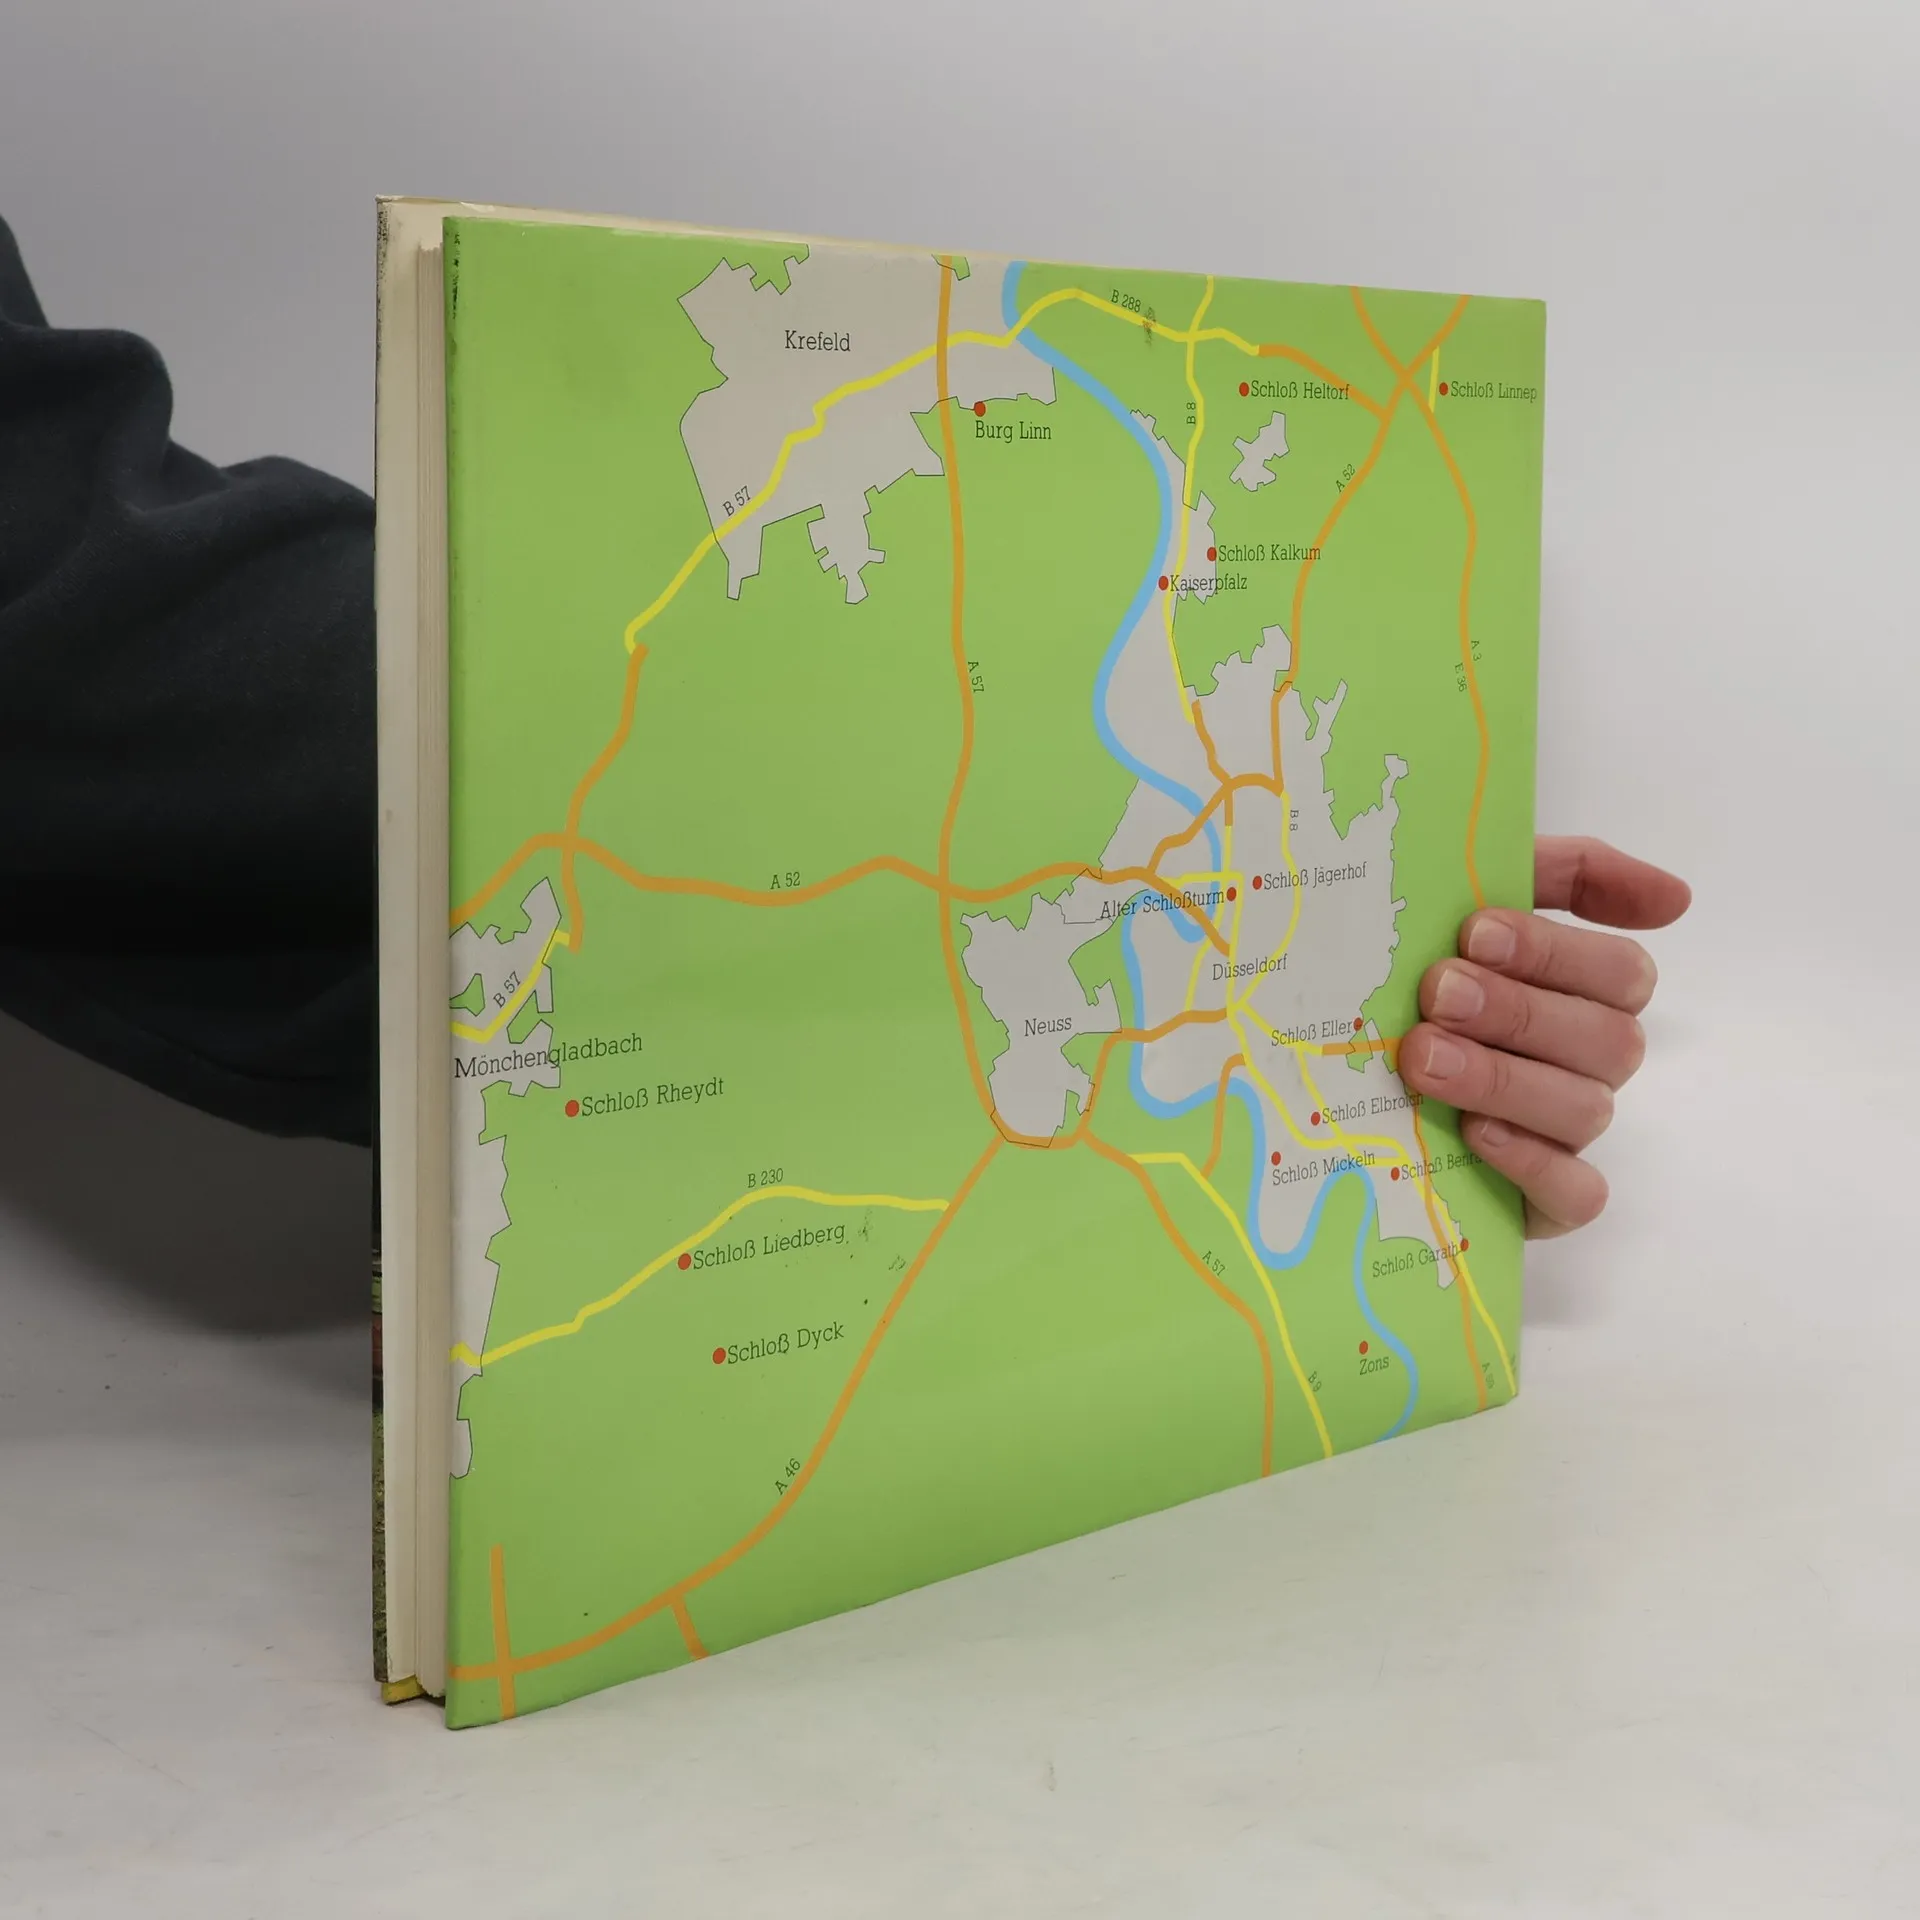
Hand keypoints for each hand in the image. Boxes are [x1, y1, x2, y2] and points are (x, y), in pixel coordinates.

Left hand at [1397, 837, 1691, 1237]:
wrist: (1341, 1081)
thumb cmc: (1417, 975)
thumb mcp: (1468, 901)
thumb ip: (1564, 874)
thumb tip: (1676, 898)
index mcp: (1585, 991)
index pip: (1620, 971)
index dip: (1556, 950)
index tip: (1477, 930)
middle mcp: (1589, 1062)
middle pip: (1607, 1038)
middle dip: (1518, 1010)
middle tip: (1437, 992)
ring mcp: (1568, 1132)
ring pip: (1585, 1108)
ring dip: (1503, 1078)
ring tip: (1423, 1057)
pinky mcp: (1546, 1200)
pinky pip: (1576, 1192)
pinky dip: (1532, 1162)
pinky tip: (1474, 1132)